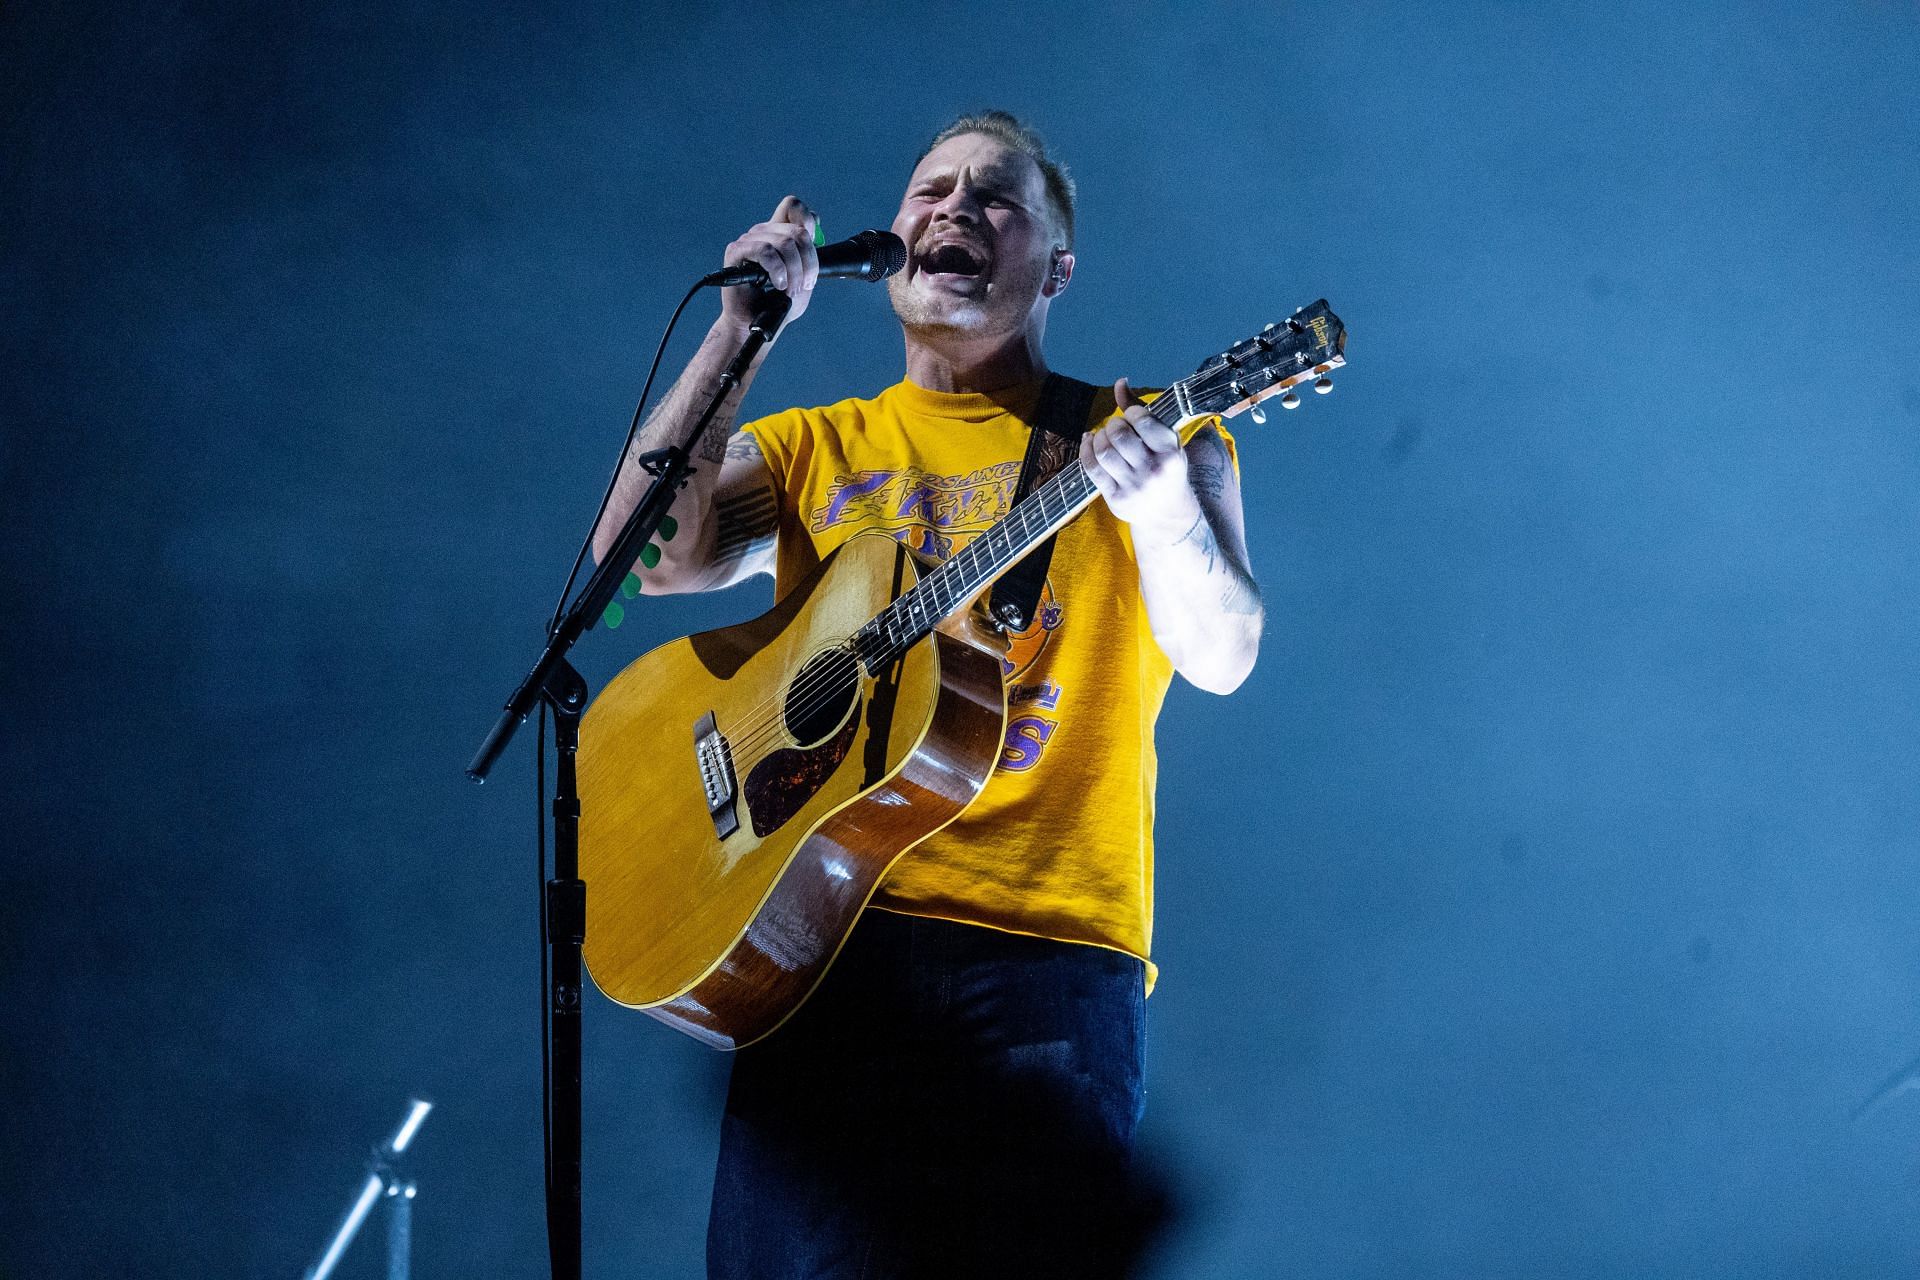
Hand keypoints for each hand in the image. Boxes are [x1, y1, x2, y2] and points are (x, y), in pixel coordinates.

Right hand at [719, 196, 819, 333]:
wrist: (754, 322)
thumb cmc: (777, 303)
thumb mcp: (804, 280)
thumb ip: (811, 257)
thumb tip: (817, 233)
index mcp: (779, 233)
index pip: (792, 206)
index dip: (807, 220)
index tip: (813, 247)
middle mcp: (764, 232)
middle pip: (797, 231)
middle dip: (808, 263)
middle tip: (804, 285)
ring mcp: (749, 240)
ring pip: (784, 242)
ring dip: (793, 271)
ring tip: (790, 289)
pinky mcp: (736, 251)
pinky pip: (764, 251)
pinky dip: (777, 269)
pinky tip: (778, 283)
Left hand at [1079, 378, 1202, 539]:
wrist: (1167, 514)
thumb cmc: (1166, 469)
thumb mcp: (1166, 441)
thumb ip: (1142, 412)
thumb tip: (1120, 382)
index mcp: (1171, 453)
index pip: (1143, 421)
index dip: (1131, 413)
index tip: (1131, 416)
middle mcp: (1154, 471)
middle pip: (1119, 436)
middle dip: (1113, 425)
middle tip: (1116, 427)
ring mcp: (1134, 486)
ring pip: (1103, 452)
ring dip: (1098, 438)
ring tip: (1103, 436)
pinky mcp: (1116, 498)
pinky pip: (1092, 469)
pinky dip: (1086, 450)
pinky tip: (1089, 442)